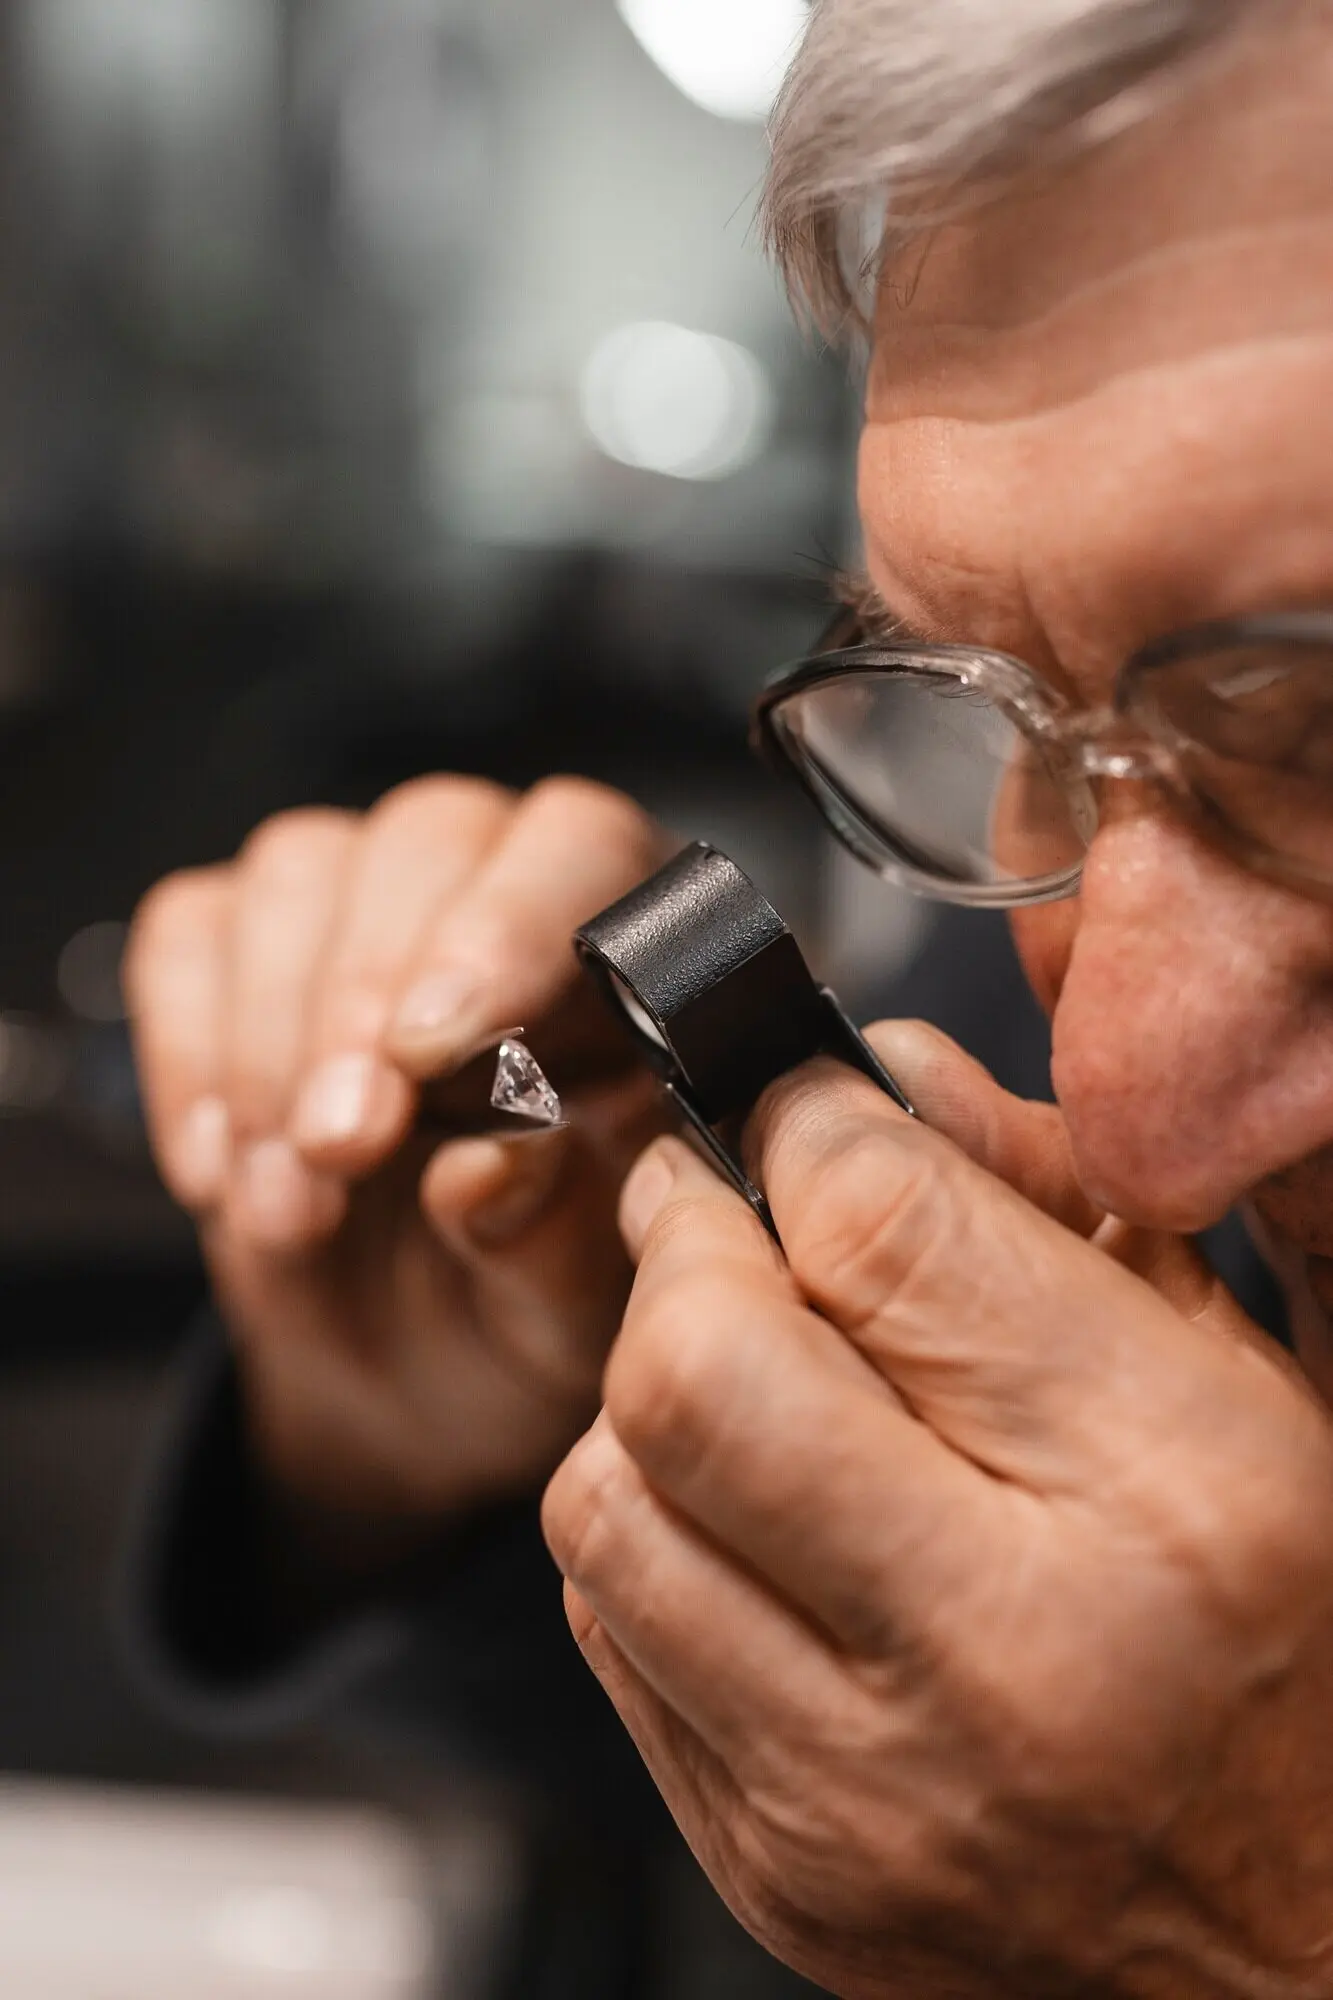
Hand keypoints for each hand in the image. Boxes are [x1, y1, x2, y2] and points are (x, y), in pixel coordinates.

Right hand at [126, 776, 670, 1532]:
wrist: (419, 1368)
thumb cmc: (528, 1307)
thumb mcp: (566, 1317)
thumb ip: (553, 1237)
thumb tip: (495, 1162)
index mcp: (630, 956)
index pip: (581, 848)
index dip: (502, 930)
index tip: (430, 1050)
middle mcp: (505, 889)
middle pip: (428, 839)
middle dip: (364, 999)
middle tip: (340, 1149)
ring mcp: (369, 899)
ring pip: (300, 873)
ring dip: (272, 1046)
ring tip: (287, 1208)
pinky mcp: (244, 942)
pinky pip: (192, 934)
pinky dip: (191, 1054)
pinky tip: (222, 1171)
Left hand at [543, 1023, 1332, 1998]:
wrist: (1290, 1949)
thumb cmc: (1286, 1641)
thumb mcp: (1236, 1382)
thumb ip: (1057, 1205)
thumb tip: (878, 1078)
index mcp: (1168, 1495)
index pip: (882, 1230)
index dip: (808, 1124)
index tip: (805, 1113)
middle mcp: (1002, 1655)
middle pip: (695, 1365)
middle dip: (684, 1244)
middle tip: (729, 1220)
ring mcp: (860, 1790)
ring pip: (606, 1495)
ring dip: (651, 1397)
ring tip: (752, 1386)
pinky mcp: (767, 1864)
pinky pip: (610, 1628)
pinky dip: (655, 1533)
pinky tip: (754, 1529)